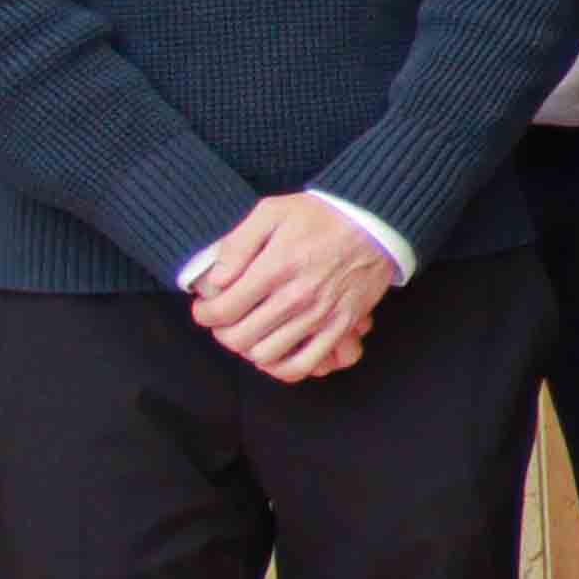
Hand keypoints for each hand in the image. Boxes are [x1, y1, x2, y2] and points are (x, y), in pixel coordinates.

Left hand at [180, 191, 397, 381]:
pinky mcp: (339, 327)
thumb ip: (237, 244)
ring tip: (249, 332)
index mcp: (276, 268)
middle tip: (225, 320)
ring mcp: (319, 316)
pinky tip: (275, 351)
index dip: (204, 313)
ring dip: (248, 348)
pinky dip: (281, 367)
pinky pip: (303, 365)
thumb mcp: (271, 211)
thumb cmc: (320, 216)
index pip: (223, 310)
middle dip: (222, 332)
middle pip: (239, 338)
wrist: (373, 223)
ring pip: (265, 355)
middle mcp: (296, 297)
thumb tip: (214, 280)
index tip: (205, 307)